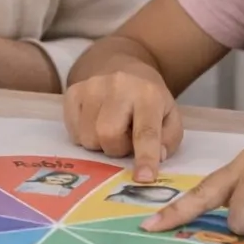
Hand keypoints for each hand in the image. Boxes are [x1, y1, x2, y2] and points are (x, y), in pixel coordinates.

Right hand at [63, 61, 181, 182]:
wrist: (123, 65)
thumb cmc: (148, 99)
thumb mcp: (170, 116)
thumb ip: (169, 139)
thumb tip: (156, 157)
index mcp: (148, 95)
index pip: (146, 131)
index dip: (145, 157)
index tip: (144, 178)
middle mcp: (119, 86)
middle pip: (108, 135)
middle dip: (116, 149)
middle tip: (125, 140)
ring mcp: (92, 86)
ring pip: (88, 137)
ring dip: (100, 144)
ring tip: (111, 129)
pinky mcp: (73, 91)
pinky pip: (73, 131)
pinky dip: (84, 135)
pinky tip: (95, 122)